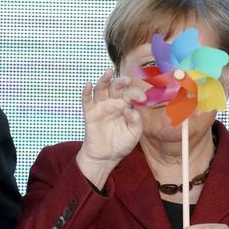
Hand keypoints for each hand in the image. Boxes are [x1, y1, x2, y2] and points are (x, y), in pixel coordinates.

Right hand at [76, 69, 145, 188]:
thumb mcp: (134, 134)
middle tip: (128, 80)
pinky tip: (88, 85)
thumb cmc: (121, 143)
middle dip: (121, 82)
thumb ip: (135, 121)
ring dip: (104, 79)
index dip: (136, 93)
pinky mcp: (90, 114)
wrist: (107, 157)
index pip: (130, 95)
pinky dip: (86, 92)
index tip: (143, 97)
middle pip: (116, 87)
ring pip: (101, 89)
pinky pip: (86, 101)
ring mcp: (101, 107)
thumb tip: (130, 110)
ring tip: (108, 72)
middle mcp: (113, 103)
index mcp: (125, 106)